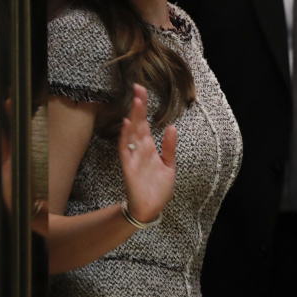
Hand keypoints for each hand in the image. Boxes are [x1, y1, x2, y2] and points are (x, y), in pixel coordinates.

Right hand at [118, 83, 176, 223]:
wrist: (152, 208)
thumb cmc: (158, 187)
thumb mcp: (169, 164)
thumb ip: (169, 147)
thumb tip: (171, 126)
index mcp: (149, 147)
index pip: (145, 123)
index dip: (143, 107)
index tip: (142, 90)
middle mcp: (140, 149)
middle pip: (138, 123)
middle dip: (138, 106)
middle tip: (138, 87)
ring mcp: (133, 157)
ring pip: (131, 133)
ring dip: (133, 117)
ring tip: (136, 101)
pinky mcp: (129, 168)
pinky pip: (126, 150)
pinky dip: (126, 137)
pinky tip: (128, 125)